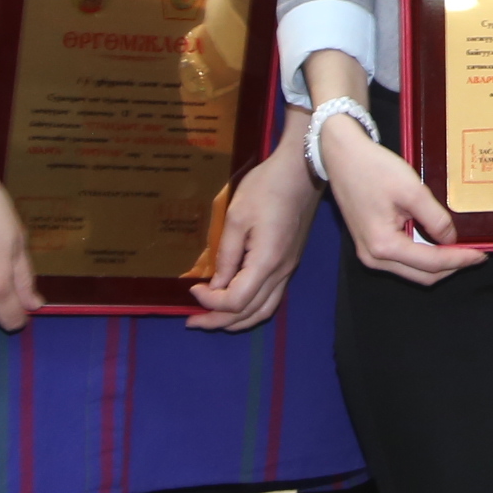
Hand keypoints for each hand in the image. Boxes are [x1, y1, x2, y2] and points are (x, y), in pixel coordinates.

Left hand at [189, 128, 318, 330]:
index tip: (192, 289)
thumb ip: (226, 255)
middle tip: (192, 320)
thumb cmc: (266, 188)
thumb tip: (216, 285)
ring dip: (237, 321)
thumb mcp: (237, 217)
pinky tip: (237, 303)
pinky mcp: (290, 262)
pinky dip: (251, 308)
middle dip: (218, 321)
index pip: (236, 301)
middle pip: (250, 313)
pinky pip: (271, 298)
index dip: (211, 303)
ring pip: (264, 310)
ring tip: (213, 319)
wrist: (301, 170)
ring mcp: (288, 269)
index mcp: (266, 263)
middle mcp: (281, 273)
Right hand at [322, 124, 486, 284]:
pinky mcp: (370, 245)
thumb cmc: (374, 169)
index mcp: (383, 245)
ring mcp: (370, 254)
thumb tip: (451, 239)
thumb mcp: (412, 190)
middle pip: (422, 275)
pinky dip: (424, 257)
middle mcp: (374, 257)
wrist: (343, 156)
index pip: (431, 263)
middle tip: (476, 254)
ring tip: (461, 249)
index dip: (460, 260)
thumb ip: (435, 218)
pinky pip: (403, 260)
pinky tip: (438, 243)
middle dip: (451, 267)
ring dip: (438, 264)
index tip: (482, 254)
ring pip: (413, 271)